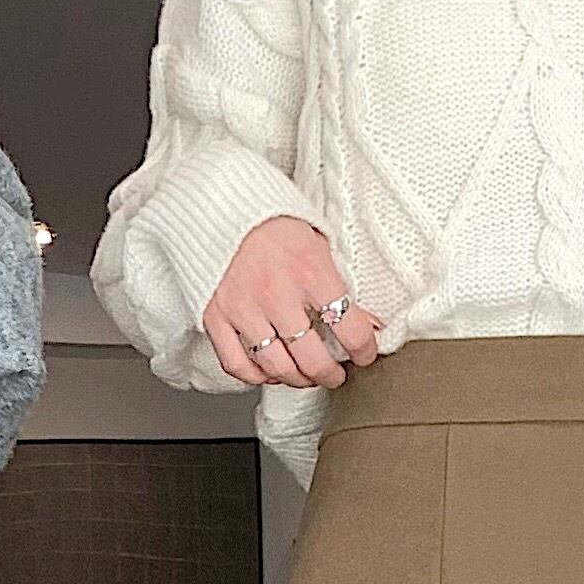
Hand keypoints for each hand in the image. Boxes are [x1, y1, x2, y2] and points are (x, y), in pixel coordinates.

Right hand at [203, 217, 382, 389]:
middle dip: (330, 374)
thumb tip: (368, 321)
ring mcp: (243, 308)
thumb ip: (338, 283)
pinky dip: (256, 376)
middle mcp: (276, 293)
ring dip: (297, 379)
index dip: (364, 349)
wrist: (219, 203)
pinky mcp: (215, 317)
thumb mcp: (317, 242)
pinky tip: (268, 372)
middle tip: (336, 374)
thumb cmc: (271, 220)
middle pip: (312, 358)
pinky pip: (237, 364)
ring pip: (277, 368)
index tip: (365, 354)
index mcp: (309, 270)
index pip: (348, 327)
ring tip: (305, 376)